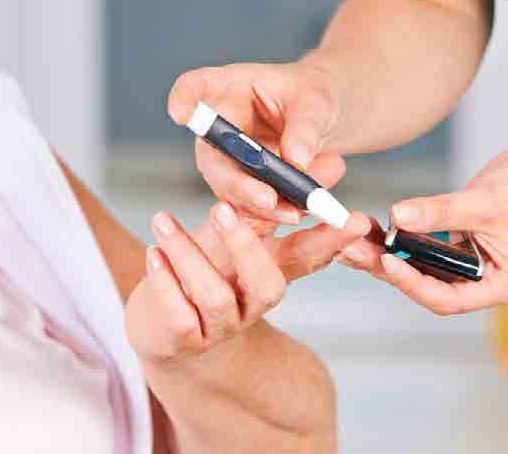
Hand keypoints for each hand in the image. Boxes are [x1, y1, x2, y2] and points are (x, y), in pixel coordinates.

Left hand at [126, 201, 369, 367]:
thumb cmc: (202, 270)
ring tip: (163, 220)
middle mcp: (250, 304)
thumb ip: (264, 205)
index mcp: (267, 274)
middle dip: (246, 244)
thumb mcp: (230, 236)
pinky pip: (178, 315)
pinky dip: (163, 281)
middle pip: (267, 285)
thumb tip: (319, 167)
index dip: (331, 241)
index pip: (308, 259)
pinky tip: (154, 253)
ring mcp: (219, 327)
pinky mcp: (182, 340)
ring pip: (215, 296)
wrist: (162, 328)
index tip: (353, 219)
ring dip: (187, 253)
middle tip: (221, 206)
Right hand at [167, 60, 342, 223]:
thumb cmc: (311, 98)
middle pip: (211, 155)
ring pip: (228, 188)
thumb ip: (306, 127)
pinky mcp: (240, 184)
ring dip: (257, 205)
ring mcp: (226, 159)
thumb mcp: (316, 102)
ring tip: (293, 212)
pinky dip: (270, 214)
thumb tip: (296, 161)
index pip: (194, 88)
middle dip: (237, 182)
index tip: (180, 112)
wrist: (320, 119)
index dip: (183, 100)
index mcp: (228, 89)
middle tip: (267, 198)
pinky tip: (294, 213)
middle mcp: (219, 126)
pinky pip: (247, 205)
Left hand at [338, 151, 507, 314]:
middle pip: (422, 283)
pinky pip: (414, 245)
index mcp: (494, 284)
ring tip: (351, 240)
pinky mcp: (444, 242)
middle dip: (385, 267)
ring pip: (414, 264)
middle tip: (353, 250)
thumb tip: (401, 216)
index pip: (447, 299)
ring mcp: (456, 260)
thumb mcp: (487, 204)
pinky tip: (368, 230)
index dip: (415, 284)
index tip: (388, 262)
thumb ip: (444, 211)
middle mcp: (472, 277)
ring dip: (381, 252)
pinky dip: (392, 238)